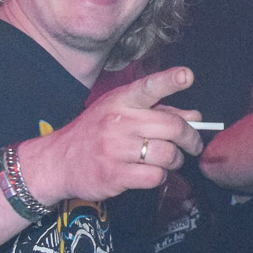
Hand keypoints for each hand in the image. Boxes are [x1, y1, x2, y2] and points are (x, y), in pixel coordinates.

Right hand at [21, 67, 204, 202]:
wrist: (57, 162)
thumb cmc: (94, 134)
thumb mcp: (120, 113)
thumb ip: (159, 111)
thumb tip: (195, 116)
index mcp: (121, 100)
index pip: (148, 87)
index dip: (170, 81)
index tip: (187, 76)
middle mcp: (119, 121)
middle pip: (172, 127)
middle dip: (191, 139)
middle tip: (194, 145)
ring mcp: (115, 148)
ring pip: (168, 154)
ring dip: (176, 161)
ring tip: (169, 161)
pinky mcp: (114, 174)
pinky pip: (155, 176)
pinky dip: (160, 177)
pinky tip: (151, 173)